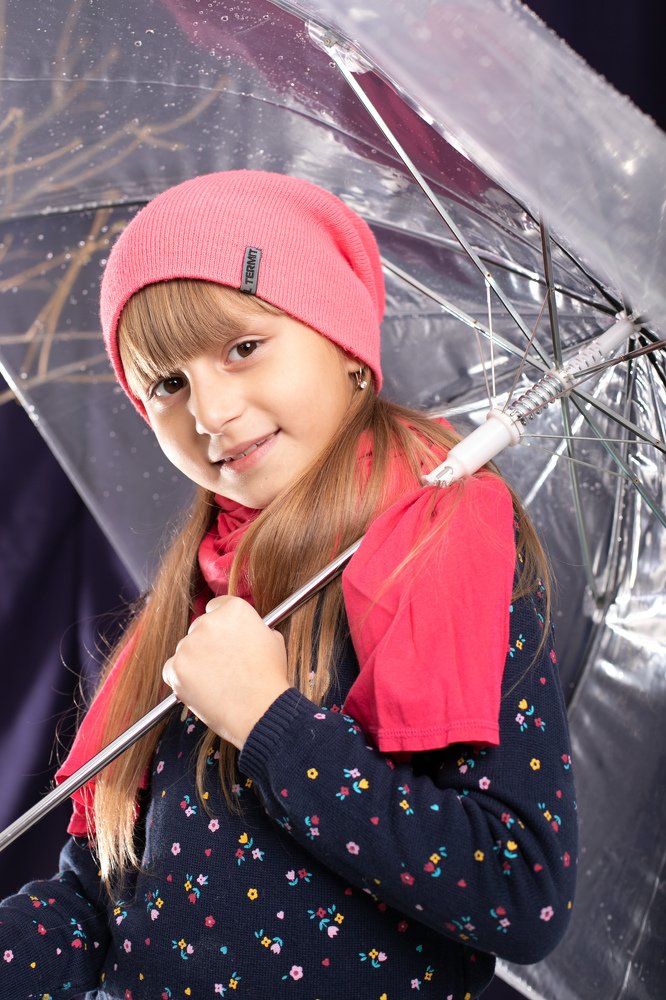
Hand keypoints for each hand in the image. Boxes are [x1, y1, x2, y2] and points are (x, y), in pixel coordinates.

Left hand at [162, 595, 289, 749]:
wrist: (260, 711)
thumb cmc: (269, 679)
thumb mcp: (273, 641)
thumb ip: (255, 629)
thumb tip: (247, 633)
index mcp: (234, 610)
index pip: (216, 608)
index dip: (222, 627)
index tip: (223, 639)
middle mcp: (209, 621)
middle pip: (199, 628)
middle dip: (207, 644)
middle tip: (221, 665)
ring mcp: (189, 644)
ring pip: (186, 650)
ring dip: (195, 662)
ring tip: (216, 682)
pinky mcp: (175, 667)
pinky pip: (172, 669)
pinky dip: (182, 679)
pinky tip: (201, 689)